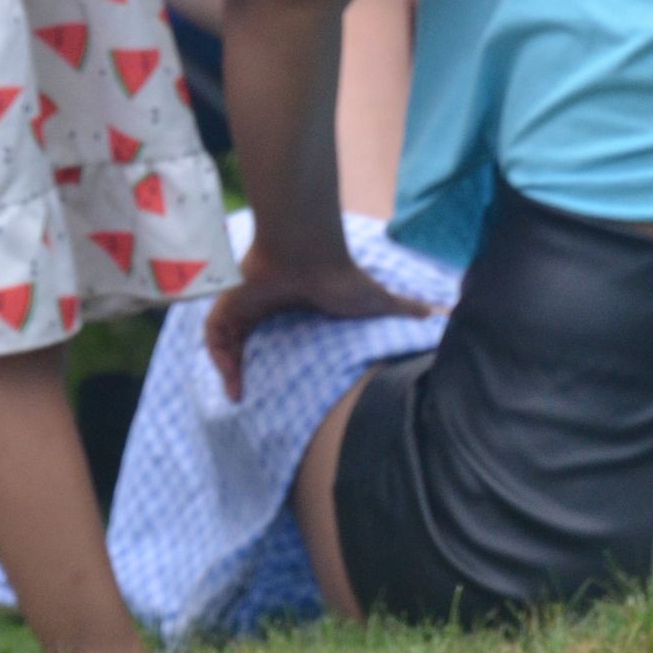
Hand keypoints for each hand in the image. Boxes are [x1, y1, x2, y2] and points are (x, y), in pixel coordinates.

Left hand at [205, 236, 439, 401]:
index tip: (279, 392)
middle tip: (253, 398)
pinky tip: (232, 382)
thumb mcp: (378, 301)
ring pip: (227, 339)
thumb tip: (438, 313)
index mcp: (294, 308)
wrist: (312, 254)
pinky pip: (214, 333)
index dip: (273, 363)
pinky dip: (217, 358)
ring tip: (239, 395)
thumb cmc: (342, 277)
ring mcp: (247, 303)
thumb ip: (404, 308)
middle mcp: (267, 306)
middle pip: (247, 341)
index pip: (276, 338)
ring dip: (228, 367)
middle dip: (247, 368)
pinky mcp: (231, 302)